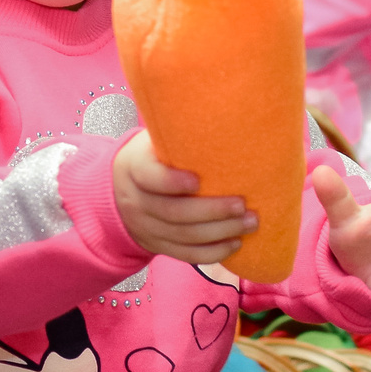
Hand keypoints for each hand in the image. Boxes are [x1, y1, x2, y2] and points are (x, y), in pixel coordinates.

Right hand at [114, 131, 252, 264]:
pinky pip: (186, 255)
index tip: (198, 180)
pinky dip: (213, 252)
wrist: (120, 188)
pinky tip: (236, 243)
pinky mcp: (158, 245)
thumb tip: (229, 116)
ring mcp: (146, 227)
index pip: (149, 177)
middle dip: (212, 211)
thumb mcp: (154, 140)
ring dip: (220, 232)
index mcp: (134, 168)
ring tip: (250, 222)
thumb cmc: (153, 156)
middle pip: (173, 212)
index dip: (172, 182)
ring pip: (183, 236)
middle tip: (242, 204)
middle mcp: (136, 201)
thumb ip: (179, 134)